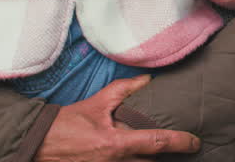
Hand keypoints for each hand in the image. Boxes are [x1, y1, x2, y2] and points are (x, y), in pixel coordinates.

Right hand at [35, 76, 200, 160]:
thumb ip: (125, 90)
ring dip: (151, 161)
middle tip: (183, 147)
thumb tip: (148, 80)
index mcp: (116, 144)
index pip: (157, 143)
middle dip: (167, 156)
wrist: (39, 144)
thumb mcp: (97, 103)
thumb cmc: (68, 123)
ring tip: (165, 153)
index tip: (195, 142)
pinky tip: (142, 157)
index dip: (180, 142)